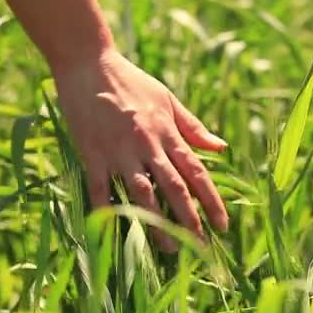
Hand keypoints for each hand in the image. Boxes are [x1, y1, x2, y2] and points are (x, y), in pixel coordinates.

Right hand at [51, 48, 228, 252]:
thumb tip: (221, 148)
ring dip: (156, 222)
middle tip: (200, 246)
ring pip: (142, 193)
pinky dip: (107, 210)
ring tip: (168, 247)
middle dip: (189, 219)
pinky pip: (100, 188)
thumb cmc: (131, 81)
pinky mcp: (92, 153)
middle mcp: (148, 145)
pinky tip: (115, 232)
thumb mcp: (168, 99)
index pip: (196, 172)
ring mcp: (119, 151)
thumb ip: (193, 127)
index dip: (211, 200)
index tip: (223, 225)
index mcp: (168, 133)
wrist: (89, 65)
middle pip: (174, 188)